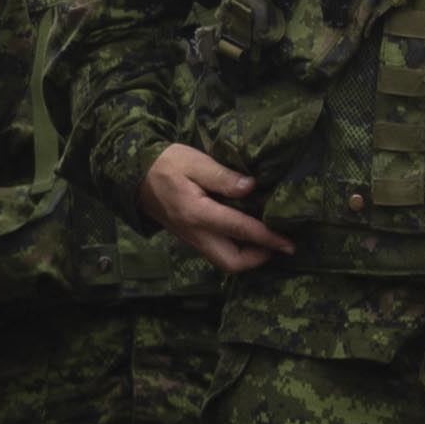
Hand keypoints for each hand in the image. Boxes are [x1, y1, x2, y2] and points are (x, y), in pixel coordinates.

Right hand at [140, 142, 291, 274]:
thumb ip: (222, 176)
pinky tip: (248, 234)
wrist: (135, 177)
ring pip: (225, 261)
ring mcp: (193, 239)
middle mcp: (196, 233)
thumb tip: (251, 187)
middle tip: (279, 243)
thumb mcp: (194, 161)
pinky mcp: (192, 238)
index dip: (268, 238)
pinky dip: (237, 249)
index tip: (289, 242)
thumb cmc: (165, 164)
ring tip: (268, 240)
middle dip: (259, 258)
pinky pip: (218, 253)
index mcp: (197, 213)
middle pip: (232, 262)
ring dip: (249, 256)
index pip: (240, 230)